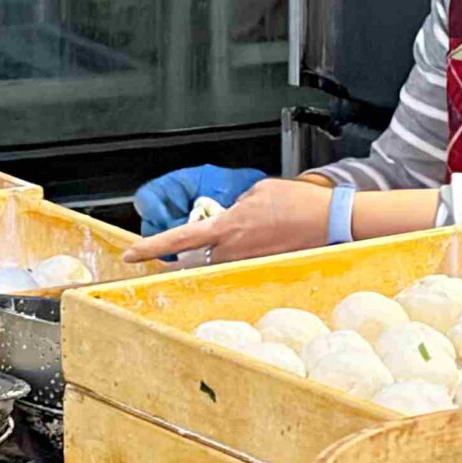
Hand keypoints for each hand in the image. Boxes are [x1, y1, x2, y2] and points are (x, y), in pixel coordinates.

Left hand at [129, 178, 332, 263]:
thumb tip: (229, 218)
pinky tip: (268, 235)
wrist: (330, 221)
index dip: (151, 248)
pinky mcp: (261, 270)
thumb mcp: (257, 192)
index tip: (131, 254)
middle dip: (193, 250)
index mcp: (227, 227)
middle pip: (196, 257)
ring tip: (256, 229)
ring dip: (224, 247)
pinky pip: (241, 262)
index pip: (178, 240)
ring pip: (218, 260)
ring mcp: (247, 263)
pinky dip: (245, 250)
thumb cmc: (297, 204)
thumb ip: (234, 206)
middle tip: (214, 235)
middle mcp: (232, 250)